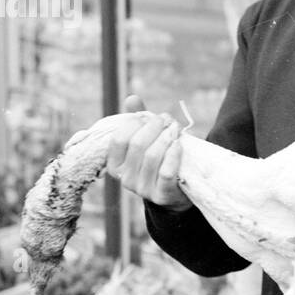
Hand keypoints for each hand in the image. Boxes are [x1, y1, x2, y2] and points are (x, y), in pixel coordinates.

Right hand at [105, 95, 192, 210]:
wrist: (177, 192)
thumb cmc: (159, 162)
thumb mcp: (146, 142)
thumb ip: (138, 121)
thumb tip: (132, 98)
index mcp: (116, 165)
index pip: (119, 139)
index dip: (136, 123)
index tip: (151, 117)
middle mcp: (125, 179)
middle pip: (138, 145)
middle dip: (154, 127)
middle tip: (168, 119)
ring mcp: (142, 190)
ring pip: (152, 156)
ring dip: (166, 137)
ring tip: (175, 129)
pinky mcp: (161, 196)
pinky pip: (166, 172)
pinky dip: (173, 154)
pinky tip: (179, 144)